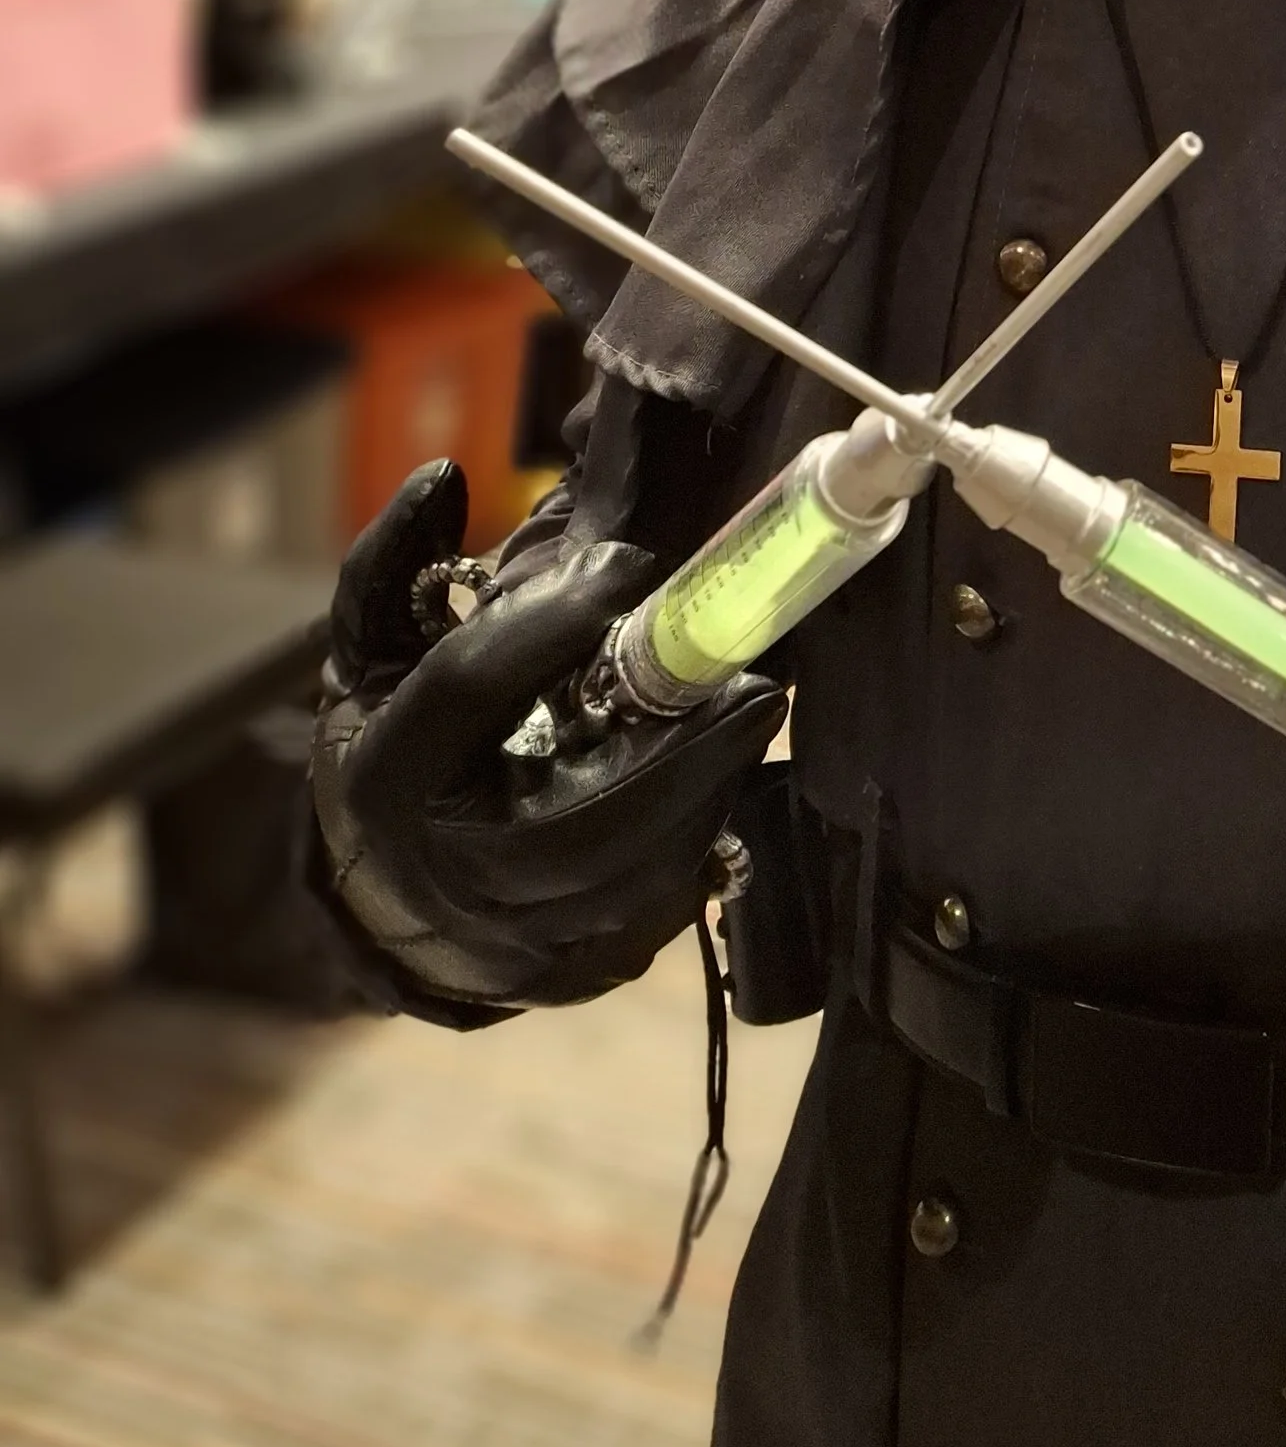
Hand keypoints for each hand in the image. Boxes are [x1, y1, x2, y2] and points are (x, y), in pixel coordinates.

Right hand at [312, 460, 786, 1010]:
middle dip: (678, 742)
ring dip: (706, 785)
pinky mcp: (582, 968)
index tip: (631, 564)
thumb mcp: (372, 653)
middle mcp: (447, 873)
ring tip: (752, 710)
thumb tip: (445, 477)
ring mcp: (517, 939)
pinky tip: (727, 771)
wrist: (390, 903)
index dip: (550, 621)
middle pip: (579, 814)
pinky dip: (704, 832)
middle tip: (753, 673)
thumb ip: (396, 564)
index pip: (470, 689)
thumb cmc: (389, 749)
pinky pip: (664, 904)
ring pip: (635, 872)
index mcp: (386, 778)